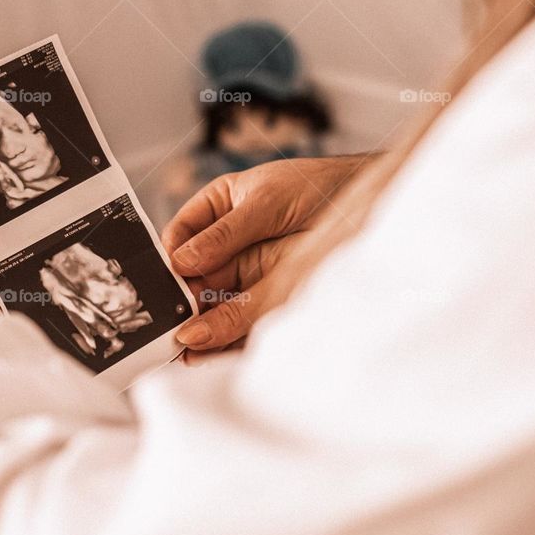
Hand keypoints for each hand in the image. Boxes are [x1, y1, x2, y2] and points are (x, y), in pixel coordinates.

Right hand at [163, 155, 369, 357]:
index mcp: (217, 208)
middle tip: (170, 324)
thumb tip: (181, 261)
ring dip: (200, 323)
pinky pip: (242, 318)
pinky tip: (212, 349)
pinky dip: (227, 335)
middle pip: (193, 275)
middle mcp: (227, 243)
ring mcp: (248, 271)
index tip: (163, 281)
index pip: (181, 235)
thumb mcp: (265, 202)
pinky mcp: (269, 297)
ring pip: (214, 301)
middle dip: (180, 299)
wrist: (371, 201)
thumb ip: (225, 233)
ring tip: (185, 345)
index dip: (169, 258)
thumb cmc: (315, 185)